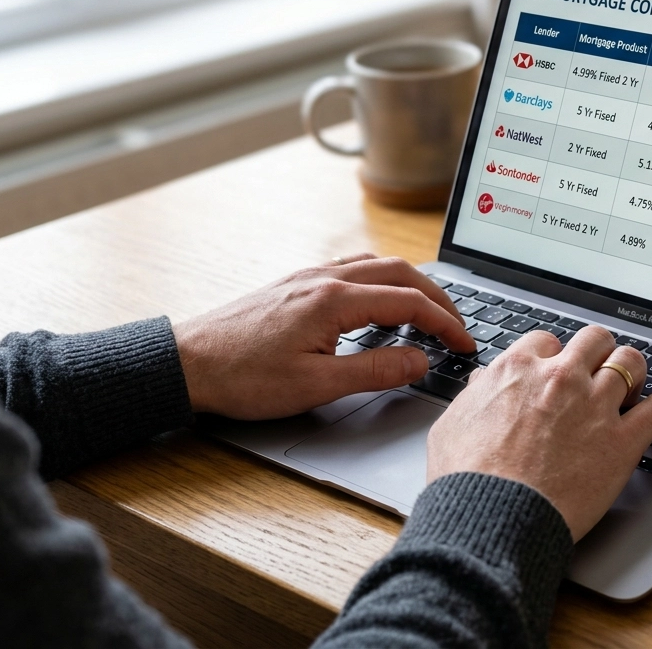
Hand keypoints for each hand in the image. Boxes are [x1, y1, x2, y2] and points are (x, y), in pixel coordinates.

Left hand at [174, 254, 474, 419]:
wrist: (186, 363)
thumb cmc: (242, 377)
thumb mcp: (316, 385)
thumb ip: (375, 370)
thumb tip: (420, 360)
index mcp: (335, 300)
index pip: (410, 302)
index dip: (446, 323)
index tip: (465, 344)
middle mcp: (324, 278)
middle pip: (401, 273)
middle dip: (438, 298)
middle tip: (458, 326)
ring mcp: (308, 277)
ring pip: (377, 265)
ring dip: (411, 284)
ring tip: (429, 311)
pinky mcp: (294, 284)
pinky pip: (352, 268)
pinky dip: (382, 280)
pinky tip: (380, 300)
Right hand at [427, 327, 651, 540]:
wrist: (492, 516)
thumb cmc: (466, 478)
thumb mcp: (453, 424)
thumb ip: (475, 396)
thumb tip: (485, 383)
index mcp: (518, 369)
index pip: (548, 341)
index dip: (555, 357)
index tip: (557, 372)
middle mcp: (560, 378)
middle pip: (595, 340)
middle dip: (599, 354)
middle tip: (599, 373)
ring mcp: (594, 406)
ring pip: (631, 362)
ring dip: (633, 373)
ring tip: (633, 388)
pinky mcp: (621, 441)